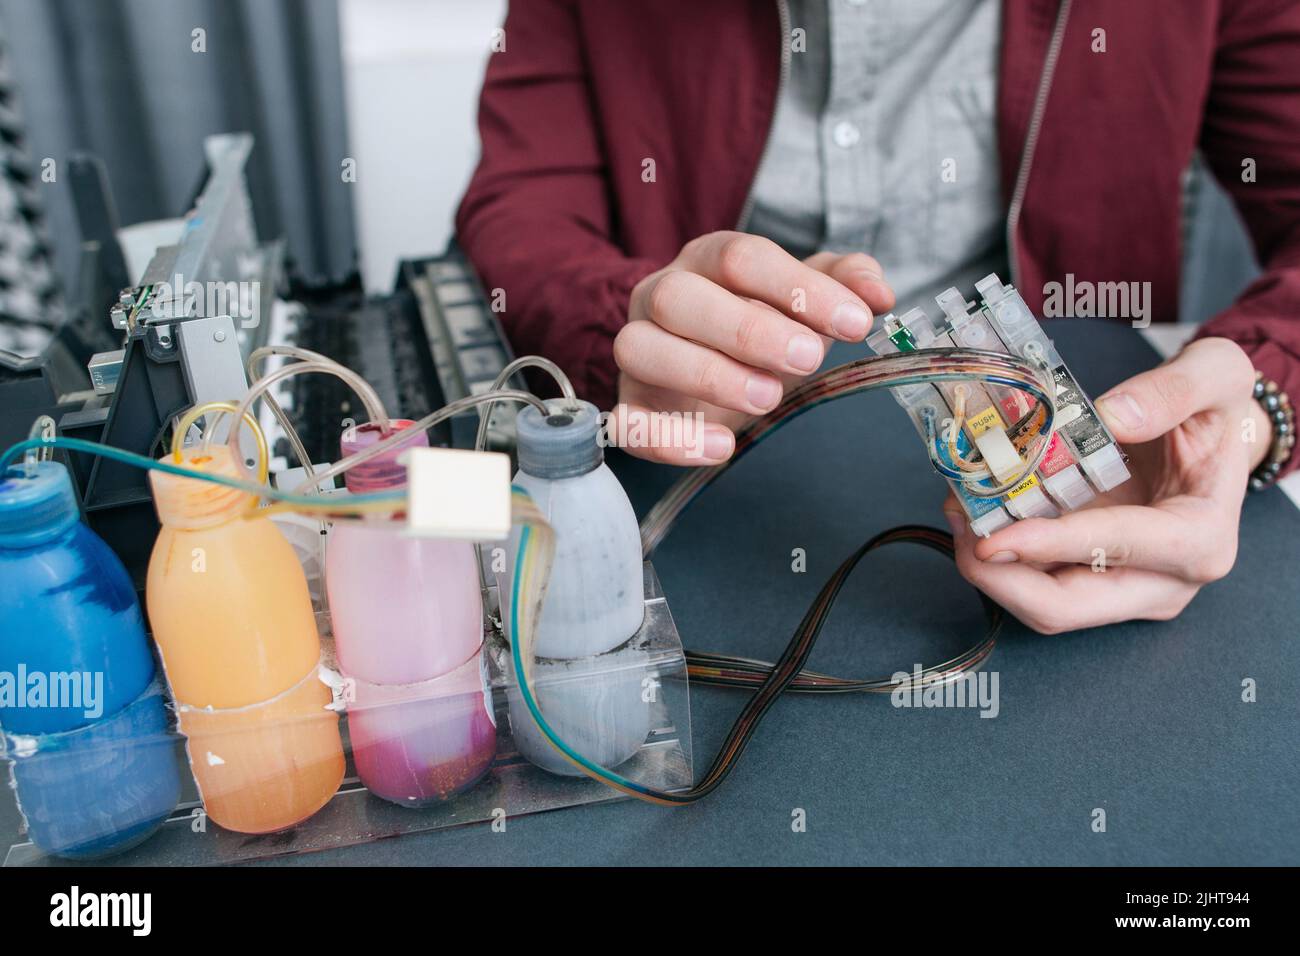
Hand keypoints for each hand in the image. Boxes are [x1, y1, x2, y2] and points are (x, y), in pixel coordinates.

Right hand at [611, 231, 894, 464]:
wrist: (709, 372)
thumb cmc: (758, 326)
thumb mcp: (802, 300)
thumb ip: (840, 285)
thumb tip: (877, 293)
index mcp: (706, 261)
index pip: (740, 257)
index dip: (797, 287)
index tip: (854, 322)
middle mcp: (660, 297)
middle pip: (680, 297)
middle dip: (747, 328)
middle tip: (809, 357)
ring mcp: (639, 351)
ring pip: (641, 350)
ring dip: (707, 373)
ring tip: (768, 398)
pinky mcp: (631, 406)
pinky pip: (627, 421)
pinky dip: (670, 437)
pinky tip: (721, 447)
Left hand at [945, 337, 1266, 633]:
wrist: (1210, 440)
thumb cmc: (1215, 413)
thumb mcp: (1216, 375)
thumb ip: (1173, 390)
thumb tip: (1113, 417)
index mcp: (1199, 539)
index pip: (1116, 551)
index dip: (1049, 546)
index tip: (993, 538)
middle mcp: (1163, 581)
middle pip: (1067, 607)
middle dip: (1000, 578)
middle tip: (959, 528)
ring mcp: (1124, 587)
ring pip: (1041, 605)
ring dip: (989, 569)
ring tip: (959, 511)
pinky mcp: (1092, 578)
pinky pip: (1036, 582)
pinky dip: (998, 557)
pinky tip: (974, 513)